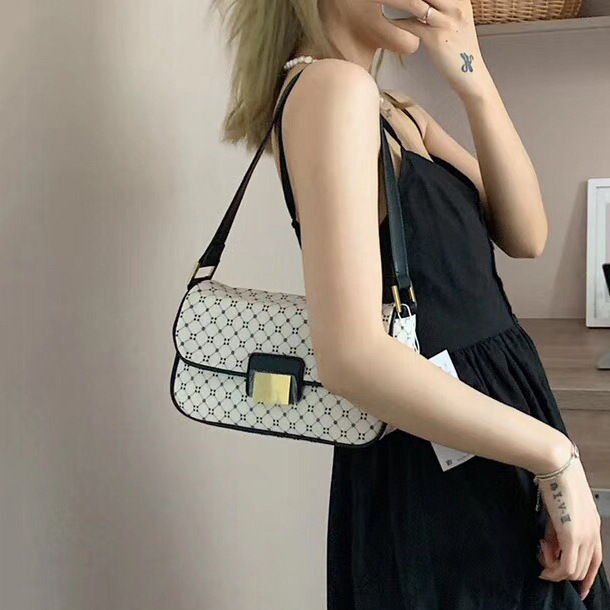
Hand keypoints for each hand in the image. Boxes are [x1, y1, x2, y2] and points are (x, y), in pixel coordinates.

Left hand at [378, 0, 491, 99]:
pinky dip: (397, 19)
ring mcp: (446, 21)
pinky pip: (411, 23)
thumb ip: (443, 7)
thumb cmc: (459, 48)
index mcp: (461, 0)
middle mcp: (456, 6)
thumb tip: (421, 4)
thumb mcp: (456, 20)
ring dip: (399, 0)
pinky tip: (388, 15)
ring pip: (417, 2)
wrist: (470, 73)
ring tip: (386, 0)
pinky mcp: (436, 38)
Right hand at [536, 450, 602, 600]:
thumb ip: (557, 531)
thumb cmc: (555, 480)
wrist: (555, 465)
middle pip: (584, 568)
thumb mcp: (558, 510)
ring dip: (555, 569)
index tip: (577, 586)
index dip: (585, 576)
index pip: (595, 559)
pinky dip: (554, 568)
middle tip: (546, 565)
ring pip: (574, 570)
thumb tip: (550, 549)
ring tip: (542, 556)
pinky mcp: (571, 535)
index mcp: (592, 524)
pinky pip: (566, 565)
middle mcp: (593, 532)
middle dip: (564, 573)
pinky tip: (543, 561)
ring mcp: (584, 535)